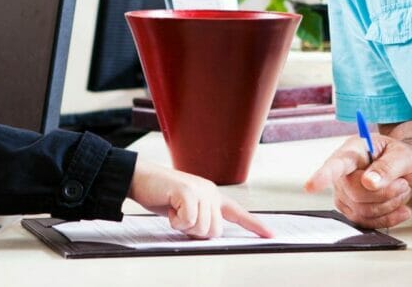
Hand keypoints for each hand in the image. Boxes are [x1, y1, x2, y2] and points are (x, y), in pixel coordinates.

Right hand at [127, 158, 271, 238]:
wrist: (140, 178)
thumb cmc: (161, 194)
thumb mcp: (185, 208)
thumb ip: (200, 218)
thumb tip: (208, 233)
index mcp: (212, 195)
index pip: (238, 213)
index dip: (254, 226)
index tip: (271, 235)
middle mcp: (210, 192)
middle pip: (215, 230)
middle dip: (195, 232)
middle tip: (181, 217)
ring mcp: (201, 190)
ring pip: (203, 228)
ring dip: (184, 226)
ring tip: (175, 210)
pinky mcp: (188, 192)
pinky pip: (188, 221)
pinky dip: (176, 221)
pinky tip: (171, 207)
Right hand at [303, 132, 411, 227]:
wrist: (405, 170)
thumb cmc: (400, 157)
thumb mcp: (403, 155)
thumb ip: (387, 167)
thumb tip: (369, 183)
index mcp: (352, 151)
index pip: (335, 165)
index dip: (322, 176)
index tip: (310, 187)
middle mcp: (342, 173)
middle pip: (356, 193)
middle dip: (386, 192)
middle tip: (403, 183)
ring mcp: (344, 194)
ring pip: (363, 211)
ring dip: (390, 204)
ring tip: (401, 189)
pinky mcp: (351, 211)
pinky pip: (367, 223)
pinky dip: (389, 218)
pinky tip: (402, 210)